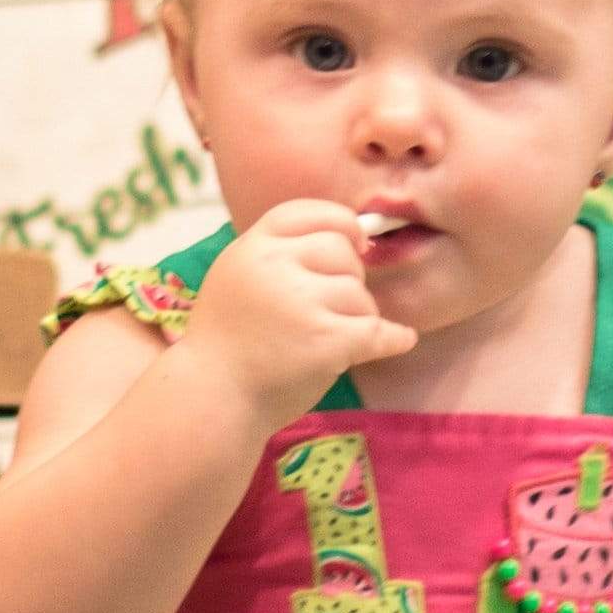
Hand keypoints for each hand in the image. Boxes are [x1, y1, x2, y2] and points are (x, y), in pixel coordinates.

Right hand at [192, 200, 416, 420]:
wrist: (211, 400)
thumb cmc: (227, 343)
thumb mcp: (236, 277)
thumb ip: (279, 254)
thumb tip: (356, 237)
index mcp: (252, 246)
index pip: (310, 213)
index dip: (341, 223)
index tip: (357, 242)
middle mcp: (275, 266)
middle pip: (342, 250)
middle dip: (348, 277)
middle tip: (331, 309)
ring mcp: (301, 303)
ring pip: (359, 294)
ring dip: (356, 316)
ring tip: (330, 341)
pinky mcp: (326, 341)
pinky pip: (377, 330)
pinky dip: (393, 338)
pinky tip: (401, 340)